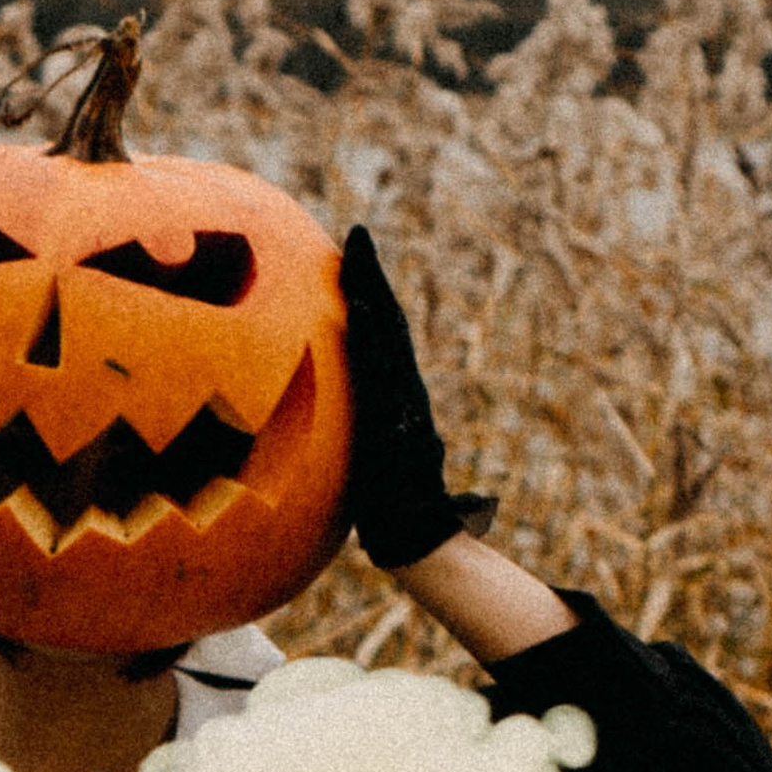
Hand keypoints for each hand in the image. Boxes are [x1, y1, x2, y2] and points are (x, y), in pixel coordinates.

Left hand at [337, 224, 496, 571]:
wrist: (418, 538)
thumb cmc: (393, 505)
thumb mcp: (374, 459)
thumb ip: (372, 432)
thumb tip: (359, 417)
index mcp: (397, 396)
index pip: (384, 334)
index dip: (370, 292)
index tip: (353, 254)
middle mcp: (404, 393)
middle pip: (390, 323)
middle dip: (372, 276)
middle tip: (357, 233)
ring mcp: (403, 406)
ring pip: (389, 341)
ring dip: (373, 295)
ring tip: (356, 258)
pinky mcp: (398, 422)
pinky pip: (383, 373)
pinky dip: (374, 341)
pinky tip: (361, 313)